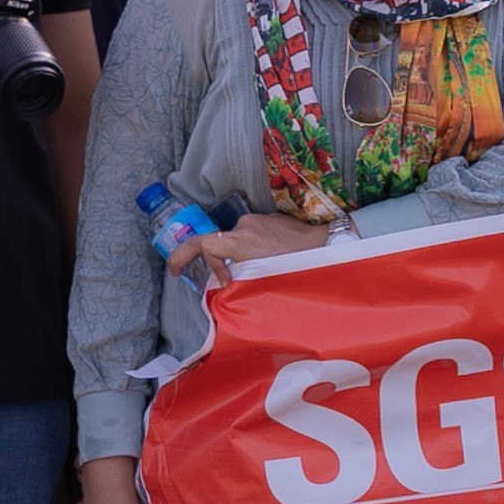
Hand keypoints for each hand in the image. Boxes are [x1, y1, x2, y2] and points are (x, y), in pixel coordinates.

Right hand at [178, 209, 336, 285]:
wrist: (326, 243)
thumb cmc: (299, 263)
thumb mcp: (264, 277)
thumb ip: (238, 278)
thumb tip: (223, 285)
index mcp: (241, 241)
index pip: (201, 244)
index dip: (182, 257)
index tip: (176, 271)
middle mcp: (245, 226)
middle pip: (218, 244)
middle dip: (219, 264)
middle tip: (228, 281)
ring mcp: (256, 220)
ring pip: (235, 240)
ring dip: (239, 257)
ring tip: (260, 271)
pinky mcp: (268, 218)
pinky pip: (250, 234)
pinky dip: (252, 248)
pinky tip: (270, 259)